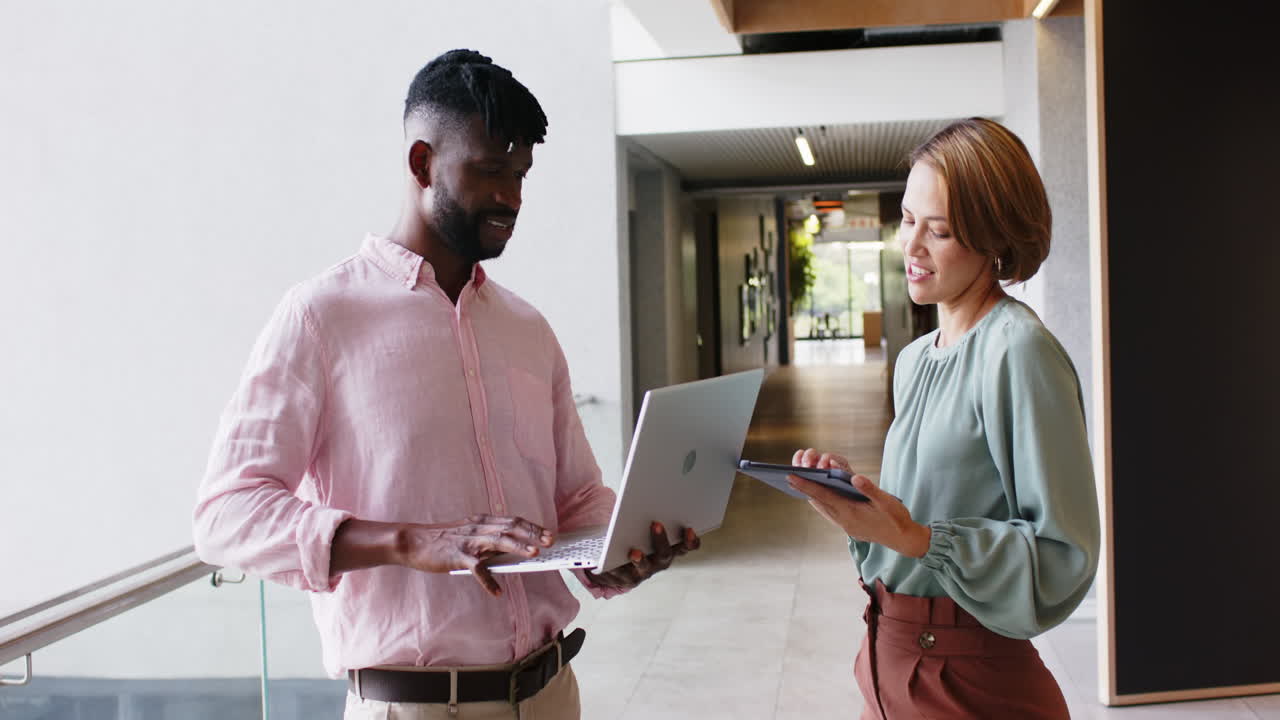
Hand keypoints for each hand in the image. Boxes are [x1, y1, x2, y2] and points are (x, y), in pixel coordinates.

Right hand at [396, 515, 553, 596]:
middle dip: (532, 535)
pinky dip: (487, 580)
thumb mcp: (469, 534)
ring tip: (534, 555)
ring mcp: (468, 540)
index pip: (513, 521)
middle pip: (510, 528)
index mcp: (482, 521)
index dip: (532, 527)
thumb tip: (511, 552)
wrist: (414, 542)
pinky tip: (496, 591)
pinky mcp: (457, 556)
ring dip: (517, 548)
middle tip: (550, 542)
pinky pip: (476, 568)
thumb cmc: (443, 541)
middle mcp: (478, 527)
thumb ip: (489, 540)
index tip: (549, 533)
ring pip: (497, 541)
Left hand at [586, 522, 699, 590]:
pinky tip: (609, 555)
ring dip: (641, 559)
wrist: (615, 563)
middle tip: (656, 524)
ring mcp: (644, 572)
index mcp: (668, 549)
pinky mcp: (626, 579)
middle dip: (661, 540)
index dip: (690, 540)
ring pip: (645, 567)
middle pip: (665, 555)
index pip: (685, 546)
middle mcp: (659, 562)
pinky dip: (616, 566)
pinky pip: (622, 573)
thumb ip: (651, 521)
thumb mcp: (645, 529)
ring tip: (634, 552)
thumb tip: (648, 499)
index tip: (689, 528)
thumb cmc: (634, 539)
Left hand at [787, 449, 929, 557]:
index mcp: (850, 513)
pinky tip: (819, 495)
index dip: (806, 484)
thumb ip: (870, 489)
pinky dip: (821, 501)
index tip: (790, 475)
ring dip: (811, 495)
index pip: (823, 495)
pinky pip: (828, 512)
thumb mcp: (887, 502)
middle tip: (789, 475)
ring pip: (822, 508)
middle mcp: (843, 520)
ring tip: (799, 483)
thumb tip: (854, 477)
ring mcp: (845, 525)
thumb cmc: (897, 519)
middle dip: (804, 488)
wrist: (904, 540)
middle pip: (818, 501)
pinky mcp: (848, 526)